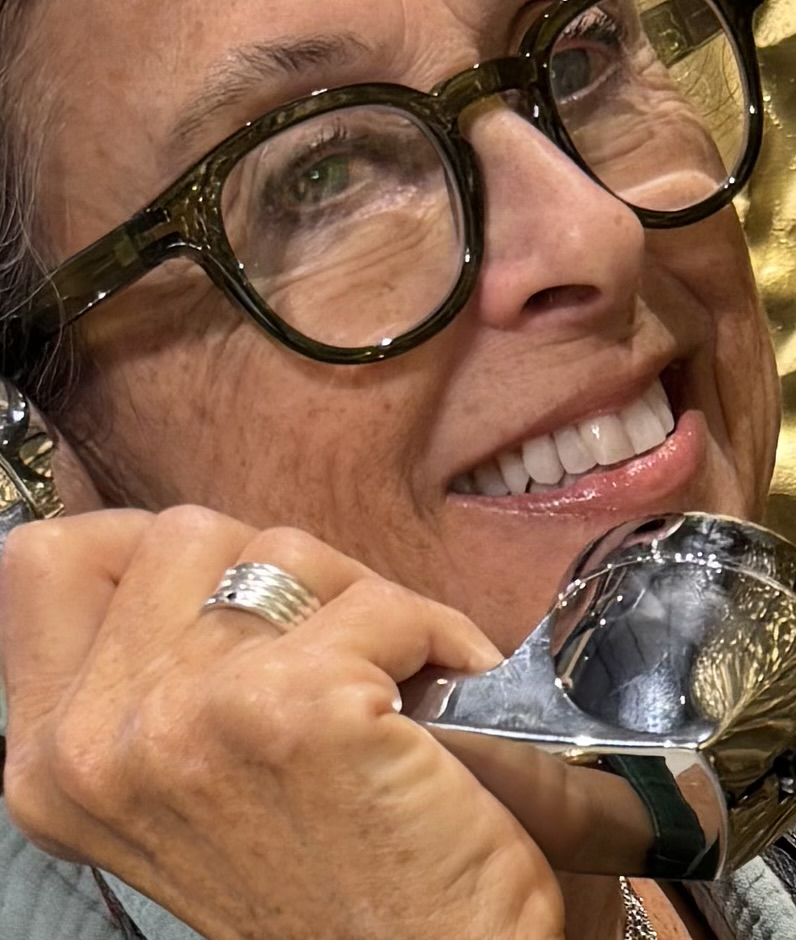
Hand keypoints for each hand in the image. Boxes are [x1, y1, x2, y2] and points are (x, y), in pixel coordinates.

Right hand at [1, 508, 567, 939]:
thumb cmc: (319, 884)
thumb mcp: (182, 783)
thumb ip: (157, 672)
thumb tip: (208, 562)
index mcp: (60, 755)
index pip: (51, 561)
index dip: (139, 547)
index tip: (221, 579)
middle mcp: (101, 736)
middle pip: (184, 532)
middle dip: (275, 566)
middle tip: (332, 634)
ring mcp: (195, 716)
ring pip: (287, 549)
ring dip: (358, 597)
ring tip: (394, 669)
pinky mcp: (303, 709)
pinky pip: (384, 604)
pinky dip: (434, 633)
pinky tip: (445, 692)